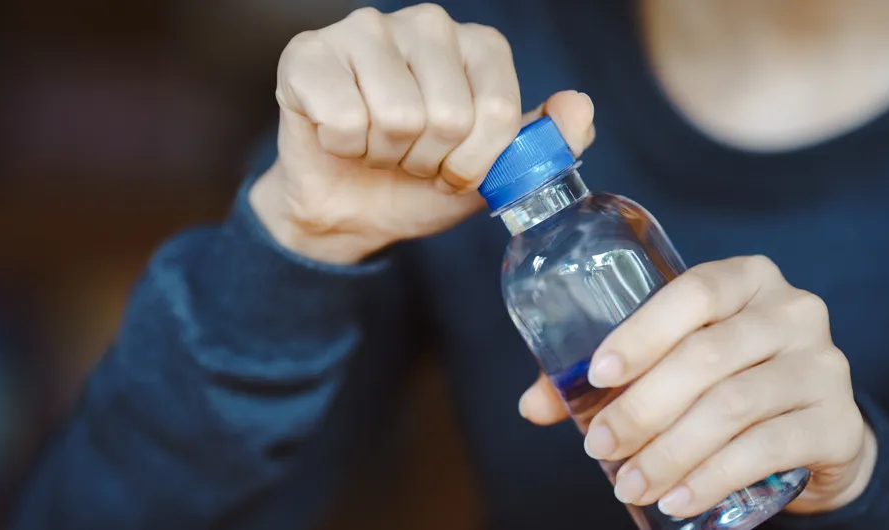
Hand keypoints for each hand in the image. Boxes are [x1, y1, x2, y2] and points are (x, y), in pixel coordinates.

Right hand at [249, 3, 594, 263]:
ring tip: (376, 147)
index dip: (475, 161)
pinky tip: (339, 137)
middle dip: (428, 160)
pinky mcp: (309, 52)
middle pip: (448, 116)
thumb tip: (579, 108)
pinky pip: (343, 119)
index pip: (498, 112)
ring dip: (385, 156)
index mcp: (477, 45)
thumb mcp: (495, 174)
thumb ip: (545, 143)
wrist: (350, 210)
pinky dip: (342, 147)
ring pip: (395, 117)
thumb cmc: (421, 183)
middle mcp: (426, 25)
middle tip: (410, 157)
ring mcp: (364, 31)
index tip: (454, 168)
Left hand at [520, 255, 876, 517]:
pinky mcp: (837, 421)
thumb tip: (534, 405)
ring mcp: (823, 364)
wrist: (811, 425)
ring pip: (733, 406)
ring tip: (628, 482)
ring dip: (670, 451)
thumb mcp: (674, 359)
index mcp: (747, 279)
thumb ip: (607, 375)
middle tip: (600, 447)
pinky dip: (713, 477)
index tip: (596, 375)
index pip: (693, 292)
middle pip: (706, 356)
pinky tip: (679, 499)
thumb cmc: (726, 378)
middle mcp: (793, 311)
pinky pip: (768, 448)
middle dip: (642, 408)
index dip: (642, 332)